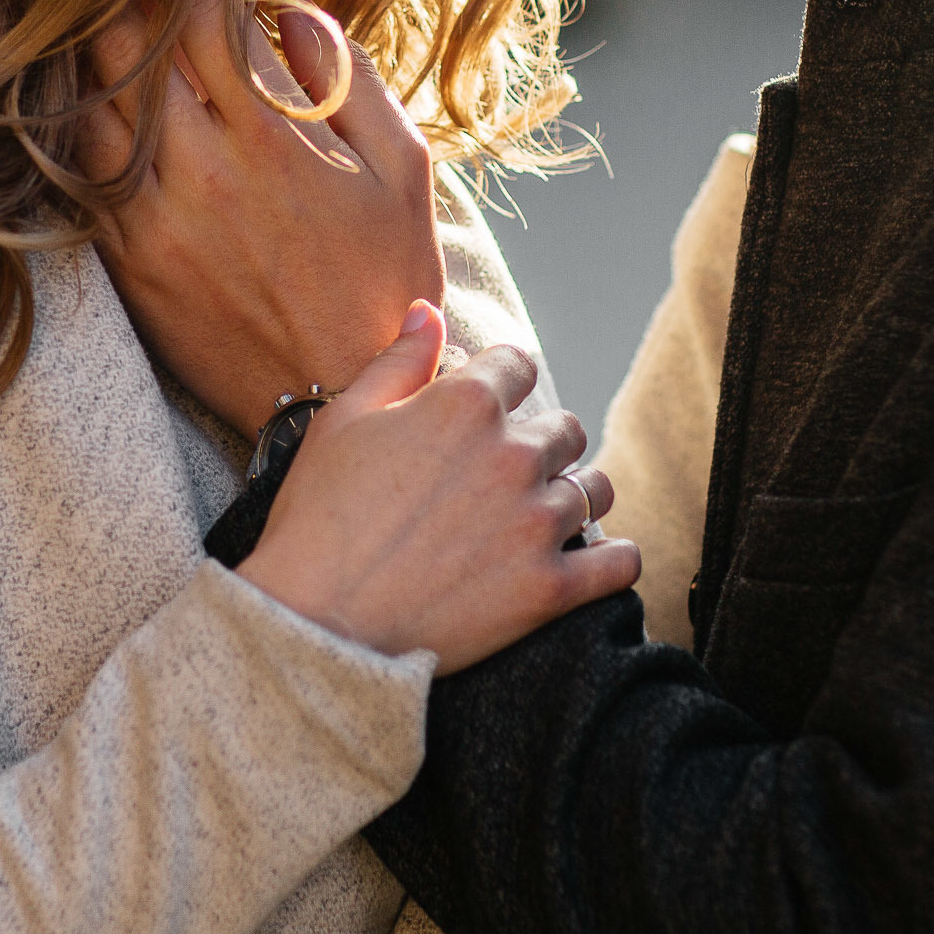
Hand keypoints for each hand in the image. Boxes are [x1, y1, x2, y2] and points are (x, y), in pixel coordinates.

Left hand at [79, 0, 444, 431]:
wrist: (337, 397)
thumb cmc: (381, 281)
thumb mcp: (405, 174)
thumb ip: (353, 84)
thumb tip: (296, 16)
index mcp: (272, 136)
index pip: (209, 17)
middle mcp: (203, 168)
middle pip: (135, 49)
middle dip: (130, 1)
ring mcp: (155, 216)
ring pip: (94, 105)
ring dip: (95, 59)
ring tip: (100, 28)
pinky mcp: (128, 259)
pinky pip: (80, 174)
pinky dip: (77, 129)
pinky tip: (84, 106)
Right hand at [239, 303, 640, 674]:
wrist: (315, 620)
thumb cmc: (318, 517)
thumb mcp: (344, 420)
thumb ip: (399, 361)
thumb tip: (428, 312)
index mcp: (466, 404)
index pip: (518, 365)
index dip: (500, 383)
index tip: (488, 407)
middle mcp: (513, 455)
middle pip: (564, 429)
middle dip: (540, 442)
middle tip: (508, 472)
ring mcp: (536, 523)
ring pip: (594, 491)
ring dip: (574, 496)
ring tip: (543, 517)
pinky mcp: (549, 589)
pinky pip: (617, 563)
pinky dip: (612, 559)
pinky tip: (595, 560)